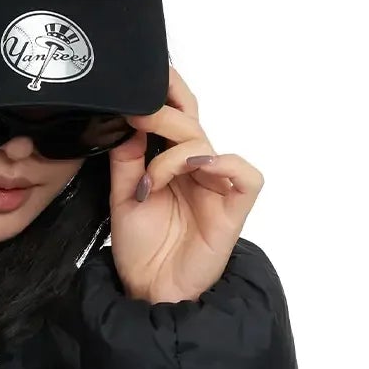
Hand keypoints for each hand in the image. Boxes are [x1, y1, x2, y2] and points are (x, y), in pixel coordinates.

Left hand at [107, 64, 264, 303]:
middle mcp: (197, 170)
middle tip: (136, 115)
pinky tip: (196, 168)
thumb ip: (127, 161)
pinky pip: (245, 174)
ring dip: (174, 153)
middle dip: (161, 115)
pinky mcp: (233, 208)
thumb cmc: (141, 250)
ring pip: (206, 145)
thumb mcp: (122, 198)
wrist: (149, 292)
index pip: (179, 115)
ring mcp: (217, 187)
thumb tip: (130, 121)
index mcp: (173, 163)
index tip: (145, 76)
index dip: (170, 91)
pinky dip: (224, 163)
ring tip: (150, 180)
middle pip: (190, 124)